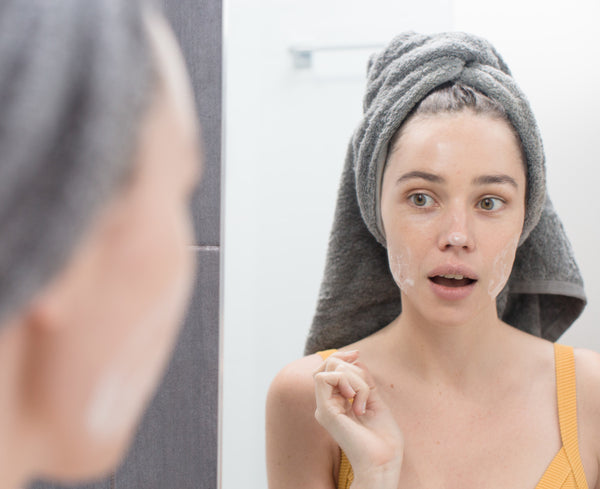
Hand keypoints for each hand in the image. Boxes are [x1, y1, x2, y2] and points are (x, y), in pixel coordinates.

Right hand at [313, 350, 403, 488]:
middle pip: (329, 364)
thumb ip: (362, 379)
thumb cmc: (383, 437)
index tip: (358, 354)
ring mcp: (324, 407)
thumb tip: (355, 358)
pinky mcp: (325, 411)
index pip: (329, 368)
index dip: (342, 356)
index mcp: (335, 402)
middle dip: (352, 368)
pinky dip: (347, 382)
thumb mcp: (374, 398)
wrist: (383, 461)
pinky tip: (355, 401)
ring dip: (354, 379)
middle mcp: (326, 403)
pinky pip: (326, 378)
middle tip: (367, 390)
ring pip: (329, 368)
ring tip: (363, 401)